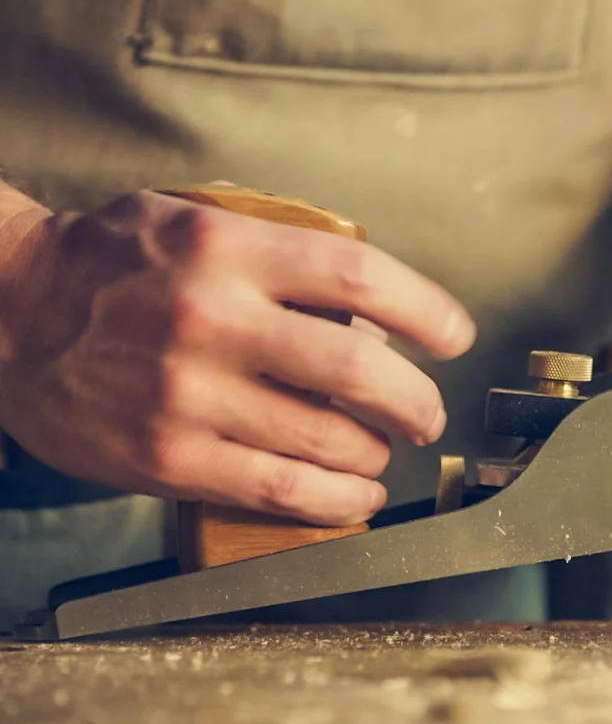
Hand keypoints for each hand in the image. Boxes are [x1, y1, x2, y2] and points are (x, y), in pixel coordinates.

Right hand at [0, 190, 475, 524]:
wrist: (7, 311)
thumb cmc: (113, 264)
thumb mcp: (197, 224)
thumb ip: (280, 256)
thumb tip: (373, 310)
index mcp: (228, 249)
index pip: (362, 278)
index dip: (427, 312)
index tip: (455, 336)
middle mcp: (212, 318)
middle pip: (360, 368)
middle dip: (417, 400)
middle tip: (429, 412)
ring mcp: (189, 394)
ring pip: (329, 438)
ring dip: (380, 452)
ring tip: (385, 451)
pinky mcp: (168, 457)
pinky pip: (280, 488)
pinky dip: (337, 499)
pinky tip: (357, 494)